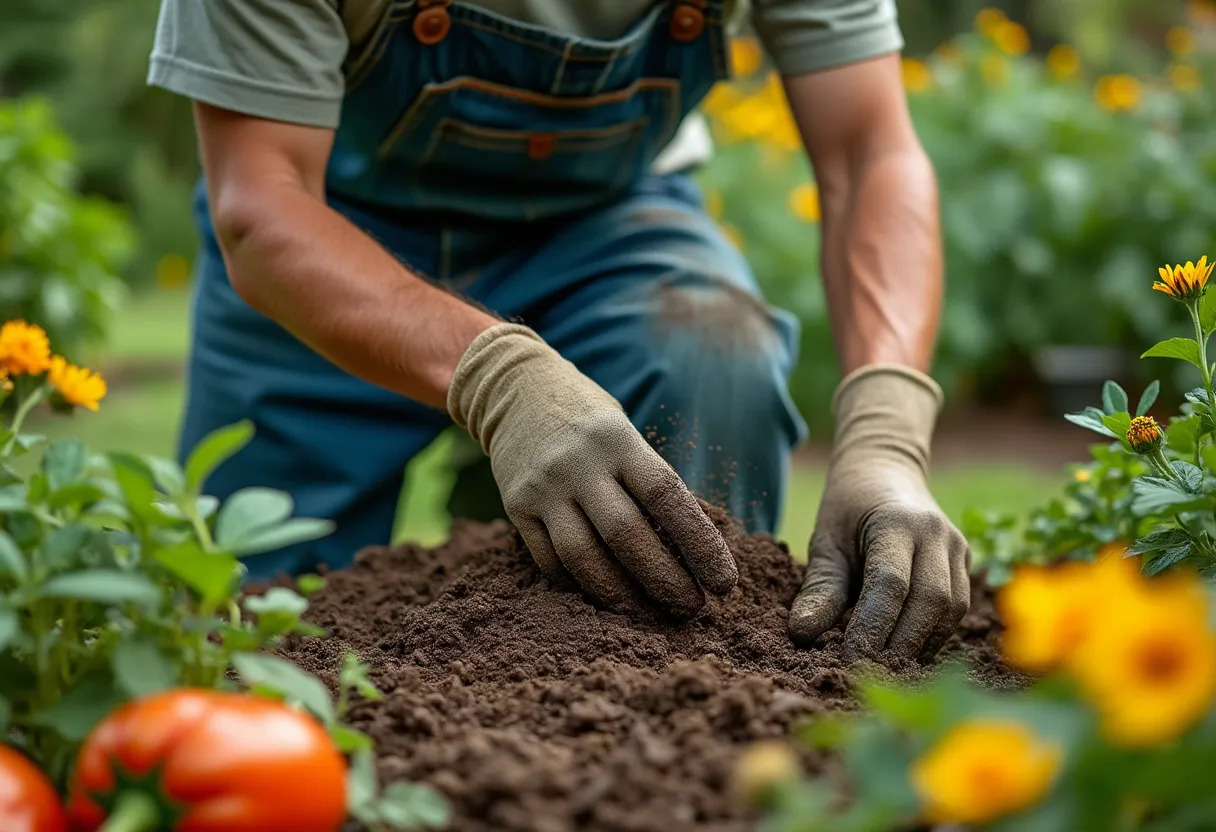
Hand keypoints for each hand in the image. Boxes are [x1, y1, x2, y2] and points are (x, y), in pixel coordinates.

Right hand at [448, 323, 737, 614]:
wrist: (516, 391)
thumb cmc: (590, 420)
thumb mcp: (626, 434)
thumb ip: (651, 482)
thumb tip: (695, 547)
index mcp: (619, 440)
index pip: (666, 497)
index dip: (700, 544)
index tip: (724, 583)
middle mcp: (579, 464)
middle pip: (626, 535)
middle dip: (665, 581)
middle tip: (691, 608)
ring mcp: (543, 487)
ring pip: (583, 558)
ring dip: (622, 596)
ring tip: (649, 614)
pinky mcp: (516, 507)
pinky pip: (549, 561)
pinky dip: (580, 585)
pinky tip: (604, 596)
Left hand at [788, 366, 969, 661]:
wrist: (886, 472)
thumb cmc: (848, 508)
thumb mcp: (826, 540)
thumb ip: (819, 588)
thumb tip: (802, 636)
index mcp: (897, 522)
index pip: (890, 584)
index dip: (872, 628)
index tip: (848, 661)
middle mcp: (936, 534)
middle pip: (929, 601)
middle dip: (900, 645)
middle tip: (869, 675)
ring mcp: (957, 548)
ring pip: (950, 610)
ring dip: (920, 646)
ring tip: (886, 672)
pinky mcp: (965, 565)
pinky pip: (956, 610)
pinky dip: (932, 637)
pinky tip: (906, 655)